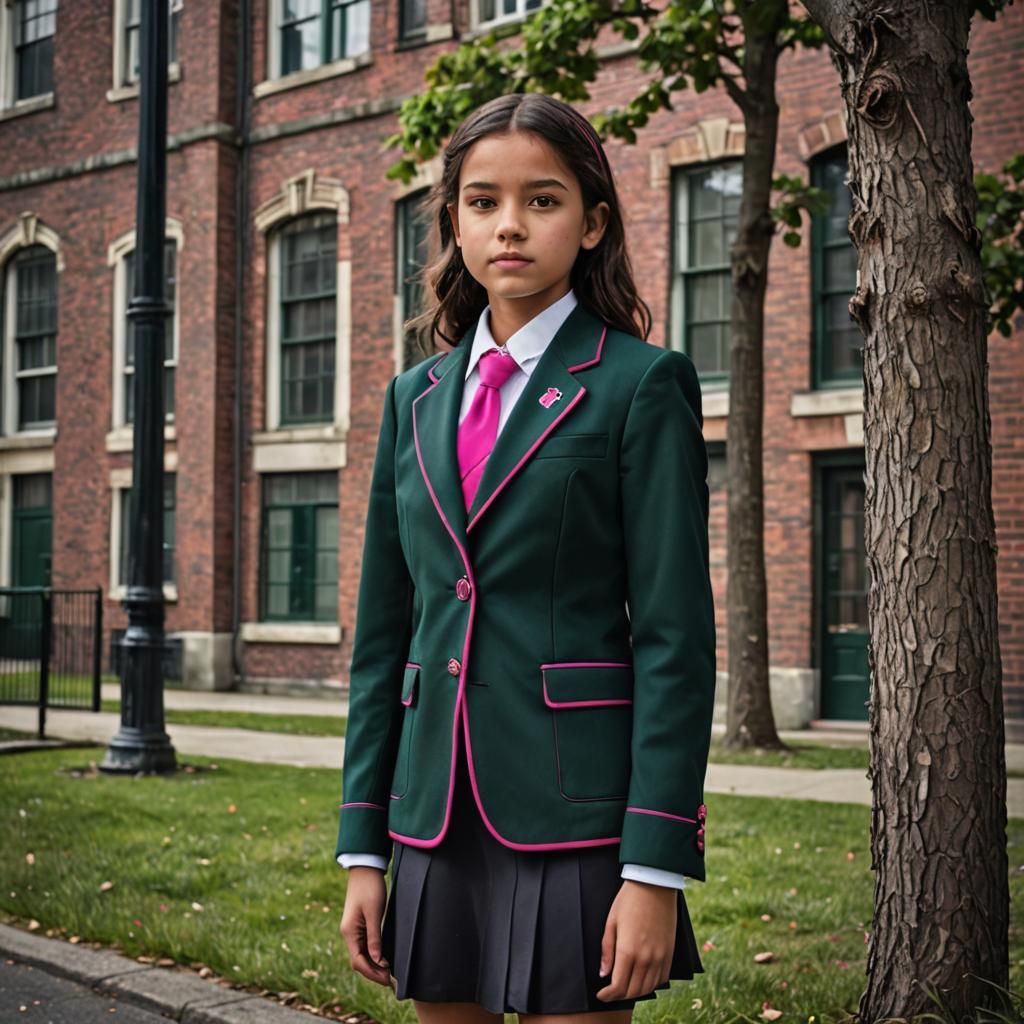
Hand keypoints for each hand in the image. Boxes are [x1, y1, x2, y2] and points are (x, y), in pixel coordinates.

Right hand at [340, 866, 391, 985]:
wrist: (365, 868)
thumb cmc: (370, 888)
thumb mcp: (374, 912)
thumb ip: (375, 937)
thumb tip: (377, 960)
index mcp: (350, 932)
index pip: (358, 961)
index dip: (372, 972)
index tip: (387, 979)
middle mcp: (349, 933)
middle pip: (359, 960)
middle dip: (373, 972)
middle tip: (390, 979)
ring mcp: (353, 929)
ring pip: (361, 954)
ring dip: (373, 964)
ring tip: (388, 972)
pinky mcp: (359, 924)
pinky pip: (364, 945)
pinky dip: (373, 954)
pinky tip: (383, 958)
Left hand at [595, 879, 675, 1001]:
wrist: (654, 884)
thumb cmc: (629, 900)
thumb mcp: (611, 922)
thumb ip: (607, 950)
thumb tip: (603, 973)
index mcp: (628, 951)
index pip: (618, 986)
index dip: (608, 995)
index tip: (601, 995)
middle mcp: (646, 958)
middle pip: (633, 990)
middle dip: (619, 996)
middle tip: (611, 992)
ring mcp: (660, 956)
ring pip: (648, 988)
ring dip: (635, 992)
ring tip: (625, 987)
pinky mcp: (669, 952)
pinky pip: (662, 978)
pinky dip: (652, 984)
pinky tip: (643, 979)